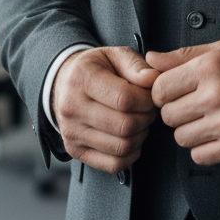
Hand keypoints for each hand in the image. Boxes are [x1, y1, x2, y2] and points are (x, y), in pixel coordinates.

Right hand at [51, 46, 158, 173]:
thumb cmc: (96, 68)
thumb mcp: (115, 55)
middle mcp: (72, 107)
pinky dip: (131, 154)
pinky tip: (131, 137)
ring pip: (121, 147)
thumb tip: (154, 79)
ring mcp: (72, 132)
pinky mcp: (75, 151)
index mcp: (82, 78)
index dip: (147, 100)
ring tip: (139, 120)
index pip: (125, 99)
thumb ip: (137, 65)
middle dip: (146, 118)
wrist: (64, 83)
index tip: (151, 95)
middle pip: (125, 126)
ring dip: (140, 136)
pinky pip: (113, 164)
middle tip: (149, 109)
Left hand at [148, 40, 219, 165]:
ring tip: (206, 117)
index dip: (163, 89)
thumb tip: (152, 58)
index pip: (159, 88)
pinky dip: (203, 148)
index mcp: (210, 67)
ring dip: (189, 129)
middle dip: (175, 109)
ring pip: (180, 138)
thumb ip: (183, 55)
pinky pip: (199, 156)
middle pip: (167, 115)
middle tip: (192, 103)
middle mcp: (215, 96)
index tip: (172, 89)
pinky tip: (215, 133)